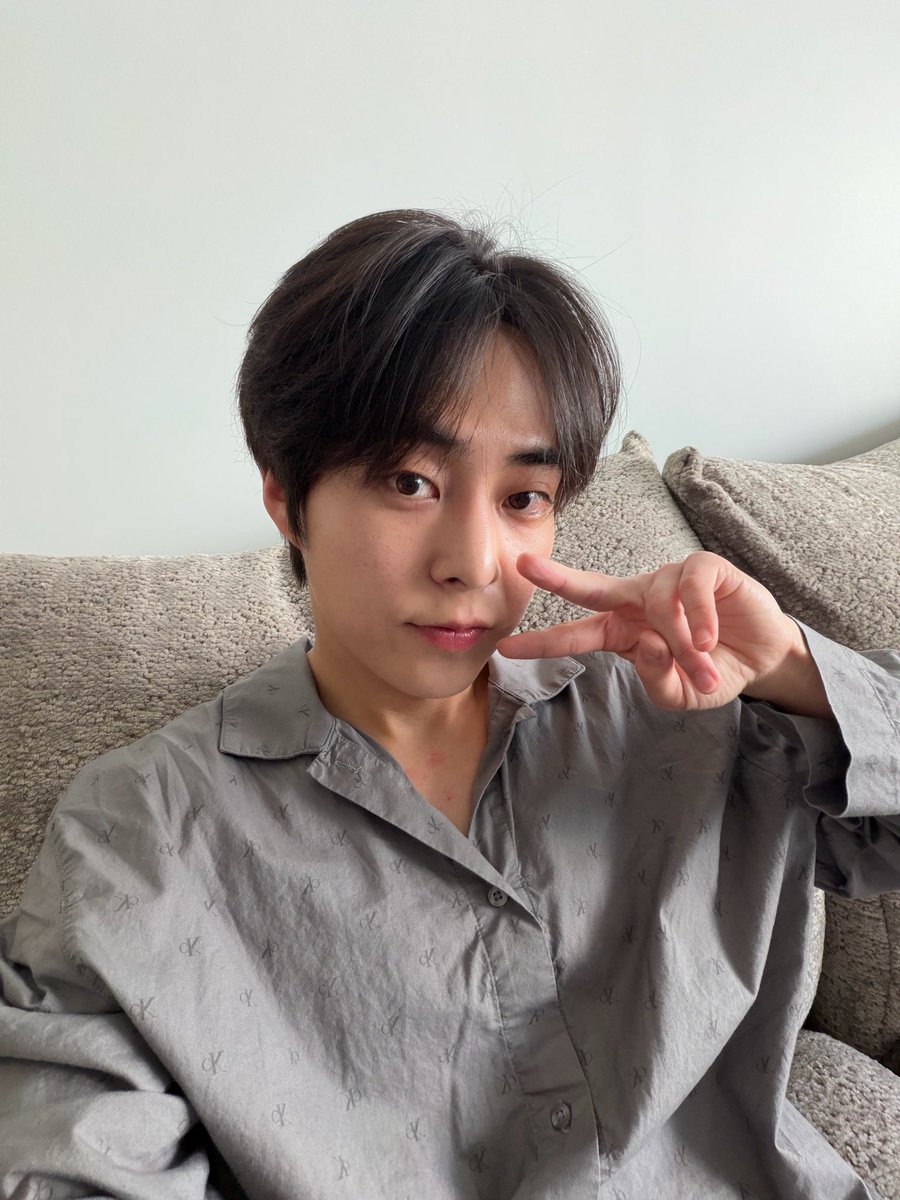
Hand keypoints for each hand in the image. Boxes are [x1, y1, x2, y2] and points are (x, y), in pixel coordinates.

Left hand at [498, 551, 805, 711]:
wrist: (764, 658)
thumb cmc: (714, 671)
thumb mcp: (682, 694)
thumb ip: (658, 682)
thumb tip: (647, 646)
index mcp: (624, 630)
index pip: (578, 634)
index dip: (545, 641)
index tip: (506, 648)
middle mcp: (638, 600)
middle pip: (591, 586)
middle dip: (556, 577)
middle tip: (525, 567)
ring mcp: (670, 580)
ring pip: (660, 604)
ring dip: (683, 642)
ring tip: (705, 663)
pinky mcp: (704, 568)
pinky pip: (690, 586)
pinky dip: (700, 617)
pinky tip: (713, 637)